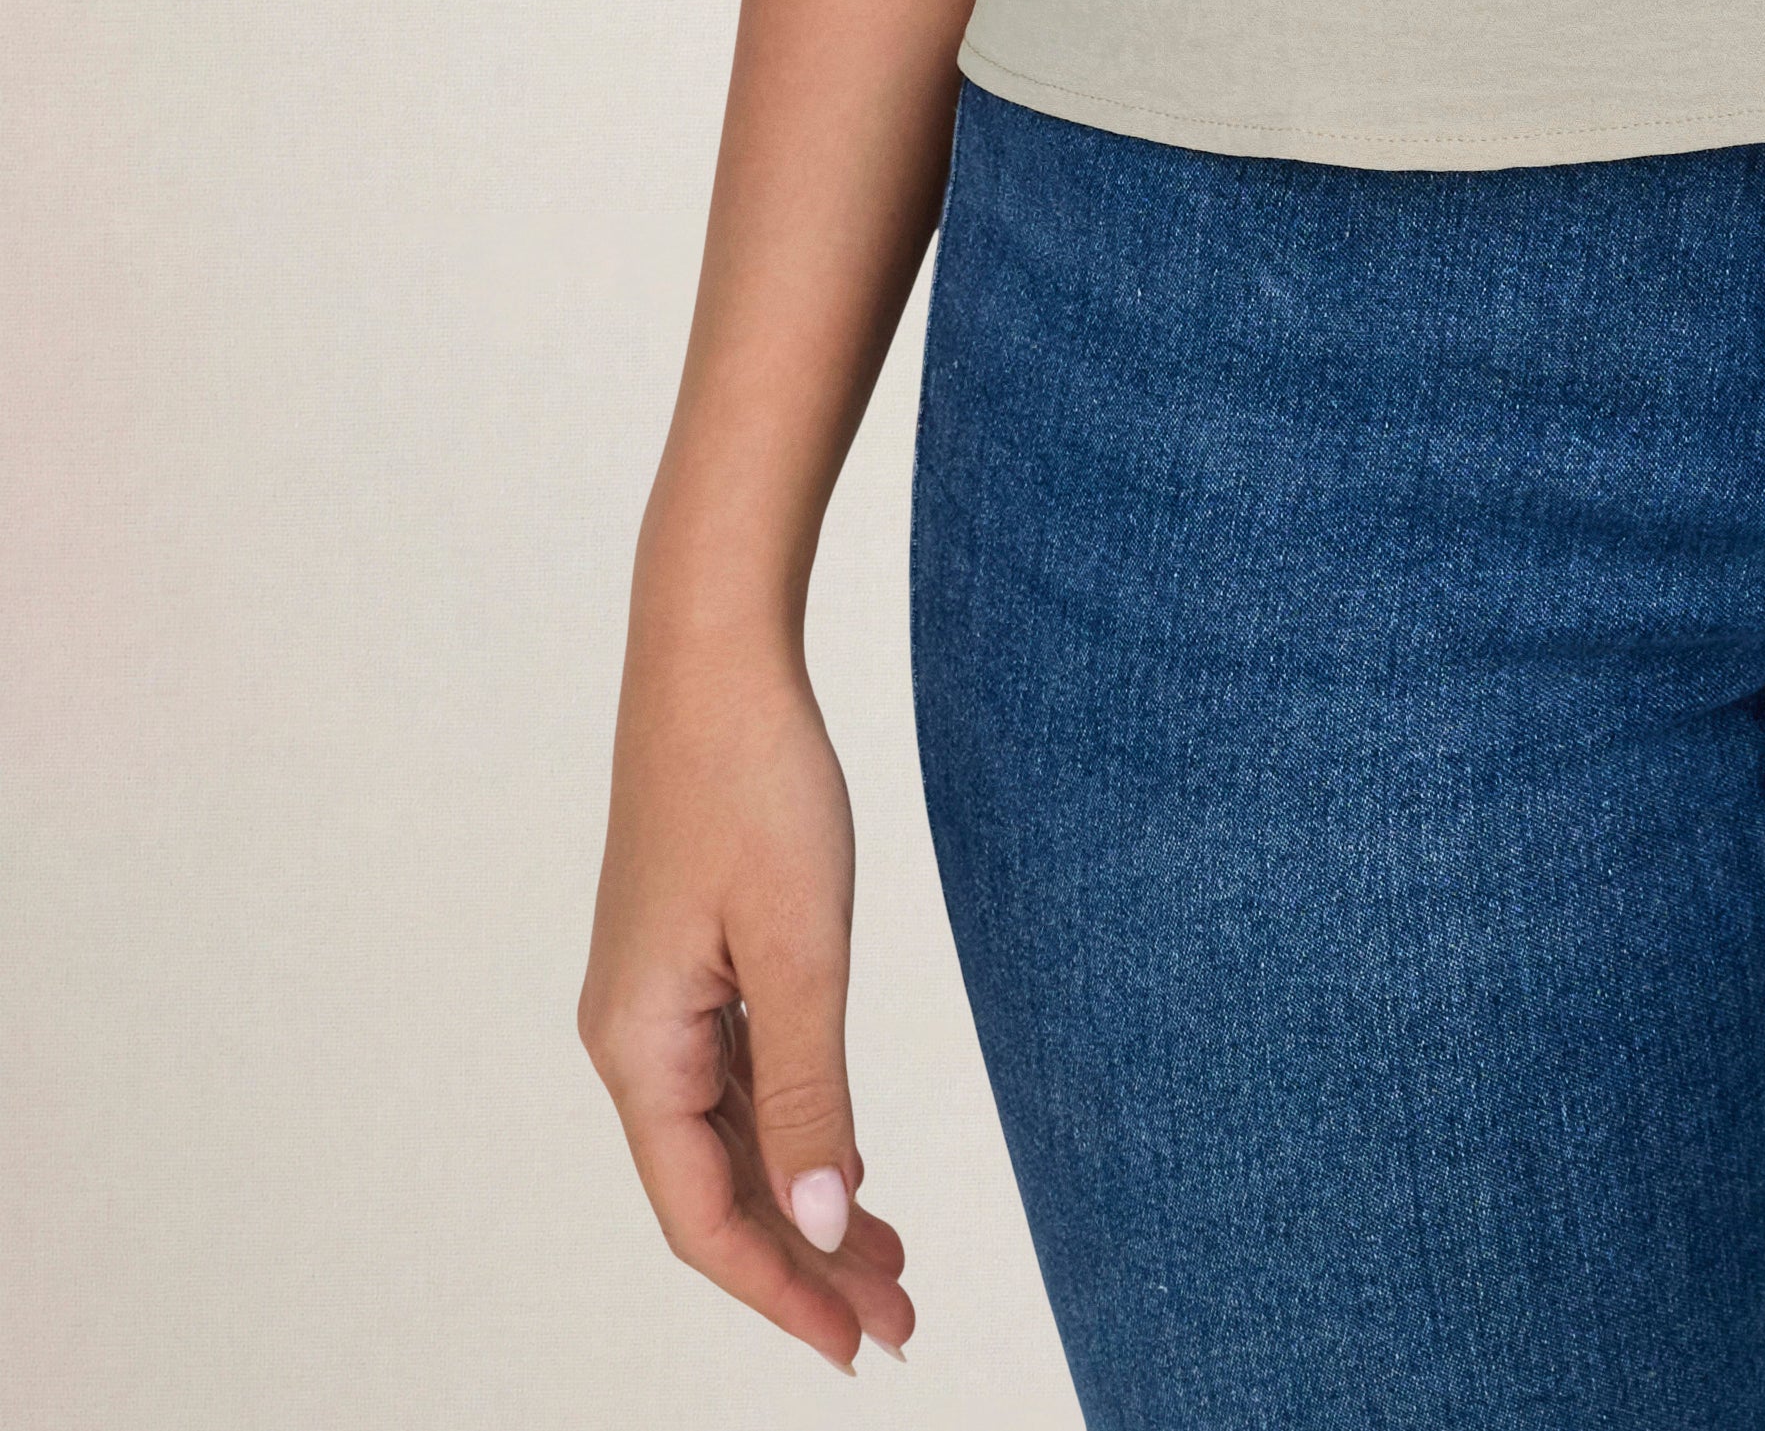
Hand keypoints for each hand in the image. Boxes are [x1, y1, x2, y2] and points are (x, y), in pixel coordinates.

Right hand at [580, 614, 918, 1371]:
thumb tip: (817, 1221)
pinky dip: (790, 1130)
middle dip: (804, 1262)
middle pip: (716, 1188)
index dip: (779, 1289)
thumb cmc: (753, 782)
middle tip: (899, 1320)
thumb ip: (808, 1090)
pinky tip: (841, 1160)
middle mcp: (632, 1038)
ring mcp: (656, 1000)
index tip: (858, 1344)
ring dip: (802, 1200)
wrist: (714, 654)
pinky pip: (733, 1081)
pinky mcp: (686, 961)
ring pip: (729, 1137)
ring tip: (888, 1261)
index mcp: (639, 1047)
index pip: (703, 1215)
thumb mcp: (799, 947)